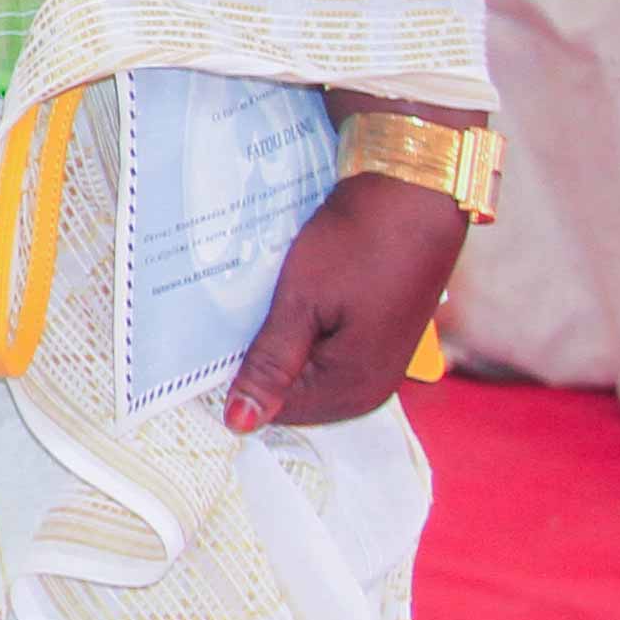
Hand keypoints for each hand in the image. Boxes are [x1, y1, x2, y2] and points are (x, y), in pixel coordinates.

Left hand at [228, 119, 472, 432]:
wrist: (415, 194)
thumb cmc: (360, 244)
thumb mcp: (302, 303)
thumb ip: (271, 365)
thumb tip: (241, 424)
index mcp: (353, 389)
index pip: (273, 411)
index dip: (237, 382)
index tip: (204, 350)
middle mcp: (371, 386)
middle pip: (291, 394)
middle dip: (258, 364)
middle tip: (221, 324)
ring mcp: (379, 361)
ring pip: (306, 368)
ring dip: (278, 344)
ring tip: (249, 309)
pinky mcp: (379, 334)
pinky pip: (325, 347)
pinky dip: (300, 329)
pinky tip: (281, 303)